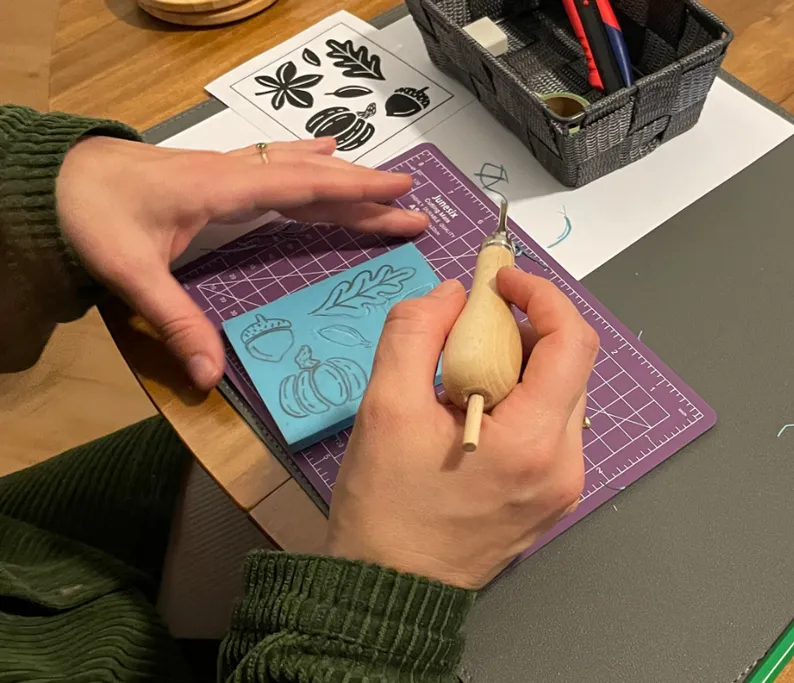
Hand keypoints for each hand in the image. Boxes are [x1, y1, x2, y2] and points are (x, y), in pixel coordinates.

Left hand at [56, 136, 427, 388]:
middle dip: (364, 193)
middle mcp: (236, 173)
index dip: (354, 191)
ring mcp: (228, 169)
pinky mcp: (218, 174)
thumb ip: (175, 322)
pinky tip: (322, 151)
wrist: (58, 179)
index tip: (401, 193)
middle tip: (413, 205)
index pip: (304, 187)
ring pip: (298, 170)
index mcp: (225, 189)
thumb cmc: (92, 217)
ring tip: (384, 183)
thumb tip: (210, 377)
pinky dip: (307, 162)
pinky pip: (276, 164)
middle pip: (312, 180)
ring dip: (343, 179)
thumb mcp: (130, 273)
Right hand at [326, 268, 597, 588]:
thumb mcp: (385, 408)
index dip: (541, 295)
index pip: (572, 342)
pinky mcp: (551, 498)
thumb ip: (415, 333)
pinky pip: (552, 427)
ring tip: (467, 368)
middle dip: (527, 327)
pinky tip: (477, 407)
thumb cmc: (385, 506)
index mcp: (533, 442)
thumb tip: (452, 294)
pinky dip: (523, 398)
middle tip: (474, 322)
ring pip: (563, 394)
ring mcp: (563, 486)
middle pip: (571, 365)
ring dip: (524, 363)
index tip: (498, 281)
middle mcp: (565, 464)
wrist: (388, 591)